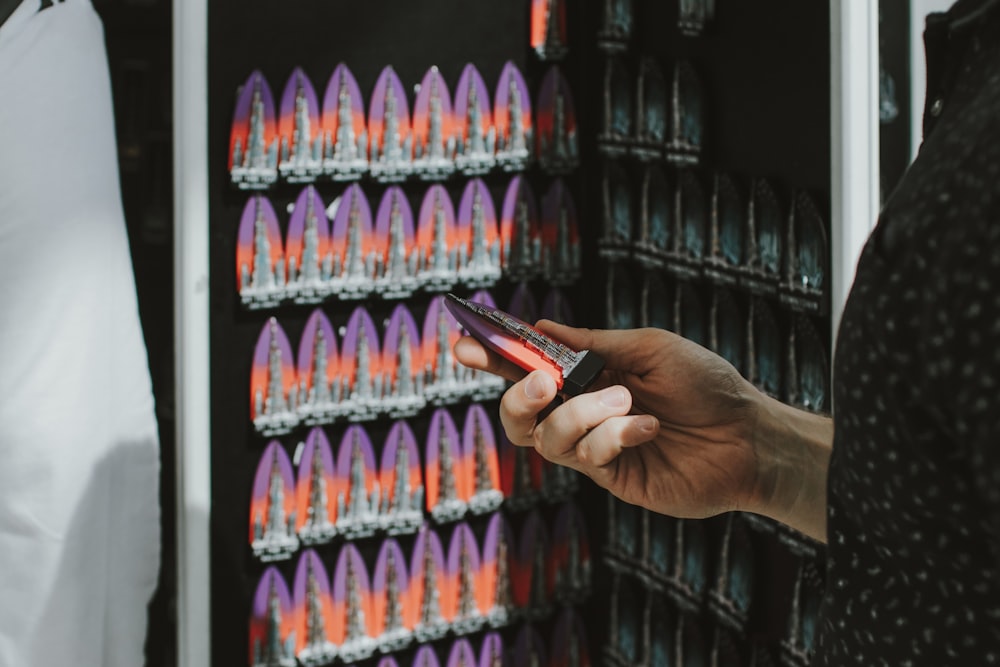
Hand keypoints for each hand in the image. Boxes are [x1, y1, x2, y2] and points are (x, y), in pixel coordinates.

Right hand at [455, 320, 813, 524]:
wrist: (748, 435)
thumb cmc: (705, 384)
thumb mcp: (648, 347)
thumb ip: (592, 345)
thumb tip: (540, 328)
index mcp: (586, 376)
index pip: (527, 367)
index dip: (493, 357)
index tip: (463, 344)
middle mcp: (581, 412)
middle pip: (517, 415)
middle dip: (516, 395)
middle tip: (543, 381)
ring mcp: (593, 448)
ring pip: (547, 436)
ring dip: (582, 414)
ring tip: (627, 401)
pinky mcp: (610, 476)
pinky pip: (587, 456)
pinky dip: (615, 436)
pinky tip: (648, 427)